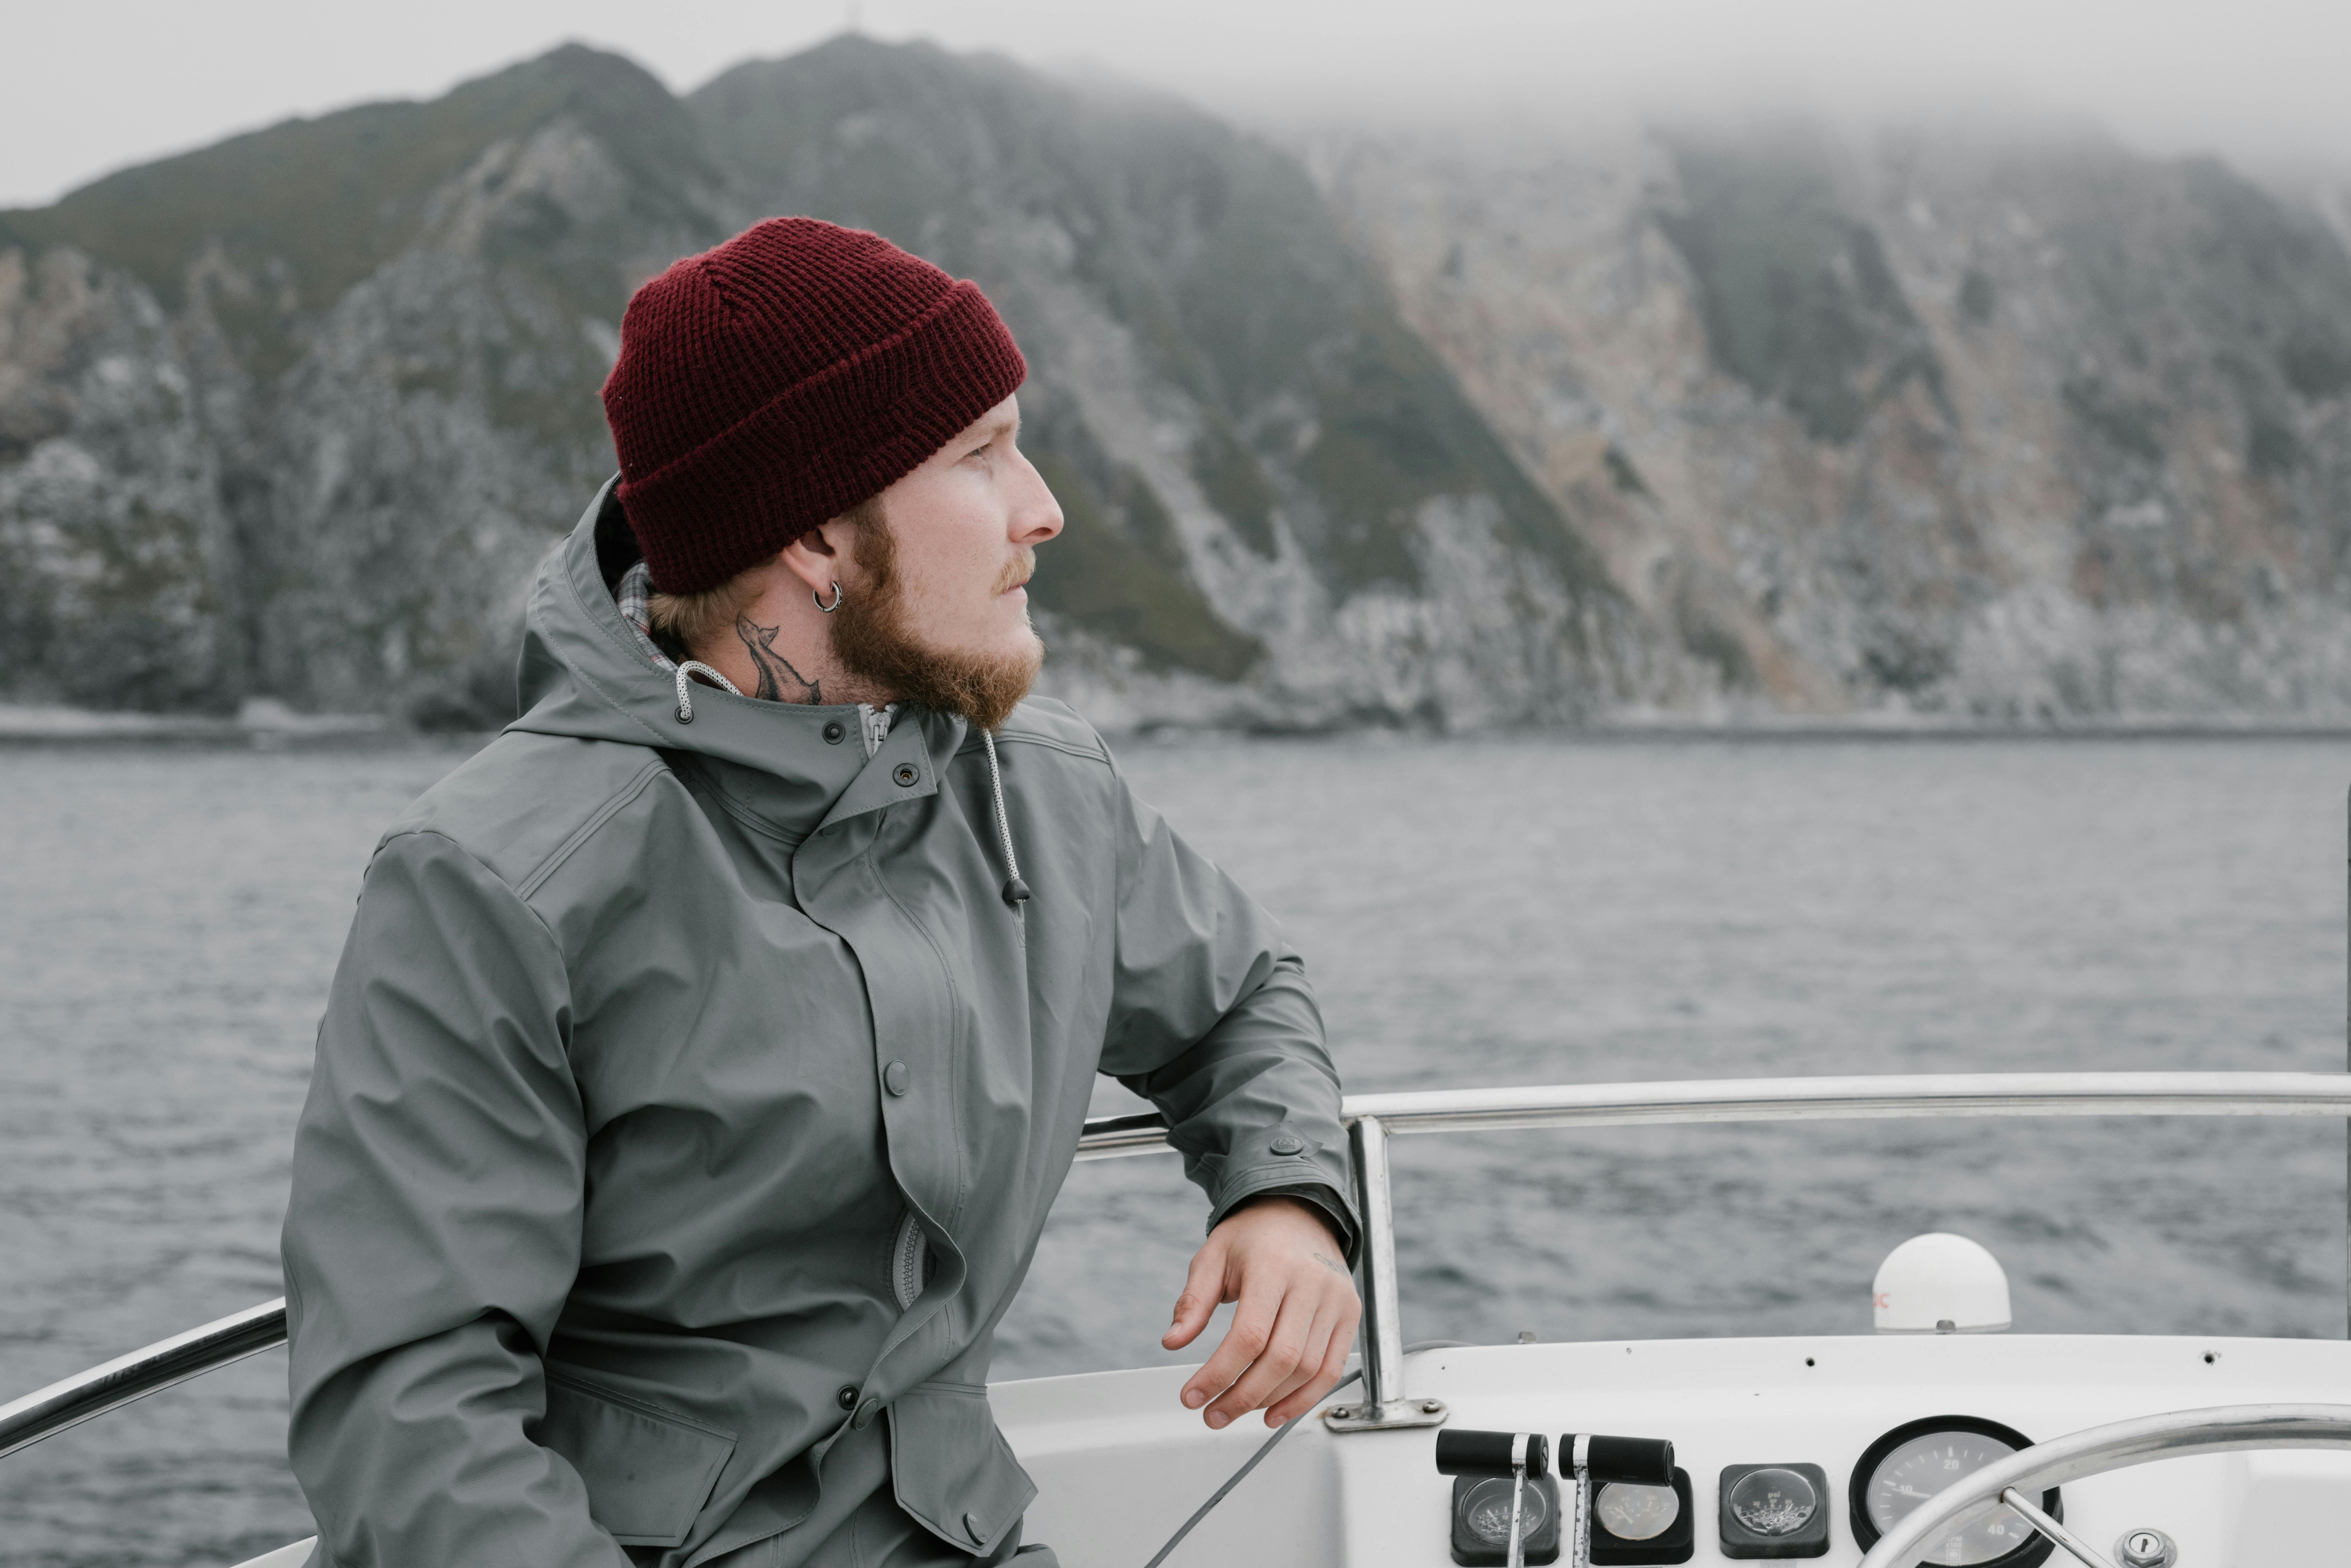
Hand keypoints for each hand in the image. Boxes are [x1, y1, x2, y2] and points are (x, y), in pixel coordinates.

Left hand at [1162, 1196, 1359, 1428]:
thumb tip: (1172, 1341)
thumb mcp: (1212, 1257)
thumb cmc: (1252, 1237)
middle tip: (1211, 1414)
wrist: (1299, 1212)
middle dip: (1242, 1396)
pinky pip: (1332, 1369)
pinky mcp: (1349, 1314)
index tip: (1191, 1396)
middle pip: (1281, 1358)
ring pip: (1308, 1370)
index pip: (1249, 1334)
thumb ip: (1193, 1301)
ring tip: (1236, 1410)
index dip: (1219, 1373)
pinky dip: (1304, 1399)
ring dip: (1269, 1401)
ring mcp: (1336, 1300)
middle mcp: (1312, 1283)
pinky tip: (1274, 1412)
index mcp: (1273, 1265)